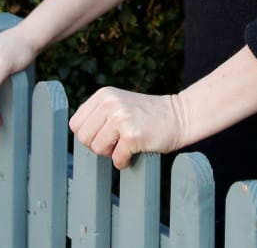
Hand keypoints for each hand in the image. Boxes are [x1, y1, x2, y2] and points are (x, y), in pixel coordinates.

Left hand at [69, 87, 187, 168]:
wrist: (180, 116)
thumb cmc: (148, 116)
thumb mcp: (119, 105)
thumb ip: (98, 115)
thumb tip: (78, 136)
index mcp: (104, 94)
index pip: (76, 124)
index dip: (89, 135)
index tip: (106, 134)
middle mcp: (110, 103)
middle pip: (83, 138)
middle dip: (98, 146)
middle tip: (116, 142)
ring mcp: (121, 118)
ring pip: (97, 149)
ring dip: (111, 153)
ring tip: (127, 144)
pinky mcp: (132, 135)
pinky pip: (116, 159)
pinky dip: (124, 161)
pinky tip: (135, 152)